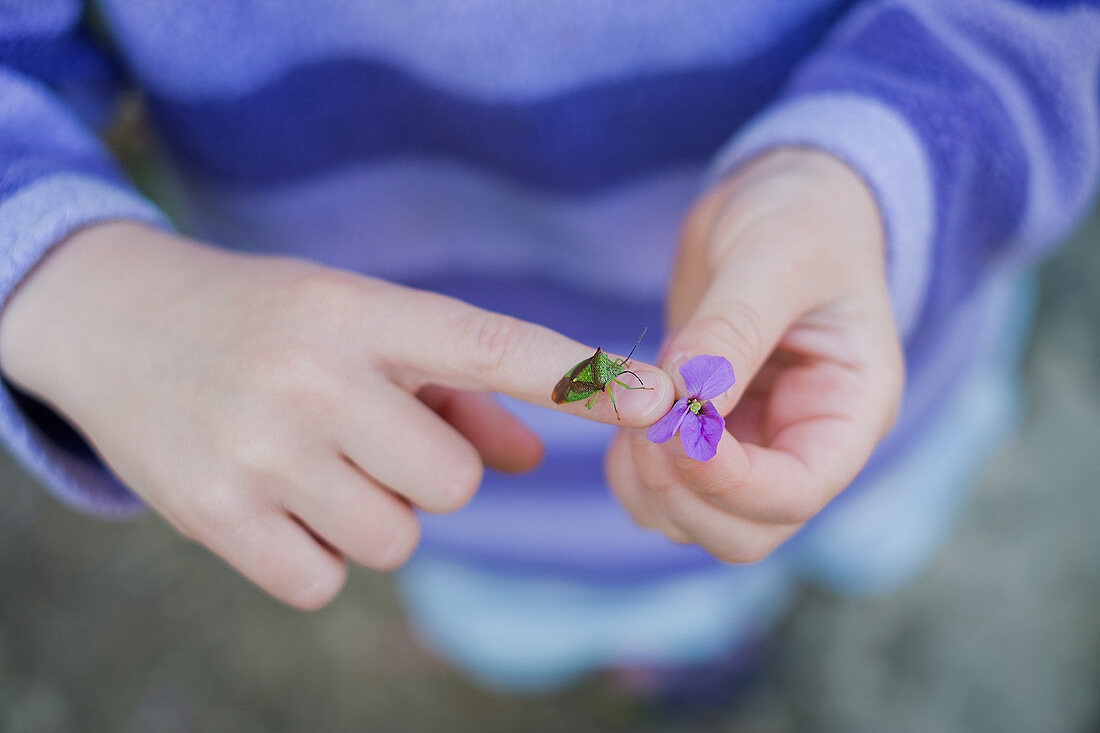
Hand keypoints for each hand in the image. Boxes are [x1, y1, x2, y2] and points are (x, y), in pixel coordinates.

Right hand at [0, 222, 673, 607]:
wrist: (116, 323)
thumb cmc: (270, 321)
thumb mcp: (359, 322)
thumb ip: (457, 389)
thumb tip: (537, 463)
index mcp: (360, 312)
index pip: (492, 346)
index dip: (581, 378)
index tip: (658, 399)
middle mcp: (313, 377)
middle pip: (457, 482)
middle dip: (434, 474)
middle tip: (374, 438)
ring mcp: (260, 450)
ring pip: (398, 538)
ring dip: (377, 514)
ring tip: (318, 464)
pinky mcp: (213, 516)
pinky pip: (326, 580)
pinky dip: (317, 555)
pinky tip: (277, 502)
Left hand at [606, 149, 903, 561]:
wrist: (783, 198)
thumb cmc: (804, 217)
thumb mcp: (776, 257)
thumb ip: (732, 331)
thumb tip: (683, 403)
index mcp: (849, 411)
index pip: (795, 493)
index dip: (727, 479)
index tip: (674, 423)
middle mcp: (805, 444)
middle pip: (744, 532)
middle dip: (684, 492)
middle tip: (643, 425)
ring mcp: (755, 446)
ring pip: (697, 522)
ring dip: (652, 487)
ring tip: (632, 413)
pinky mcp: (709, 436)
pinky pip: (665, 490)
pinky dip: (634, 474)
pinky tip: (624, 418)